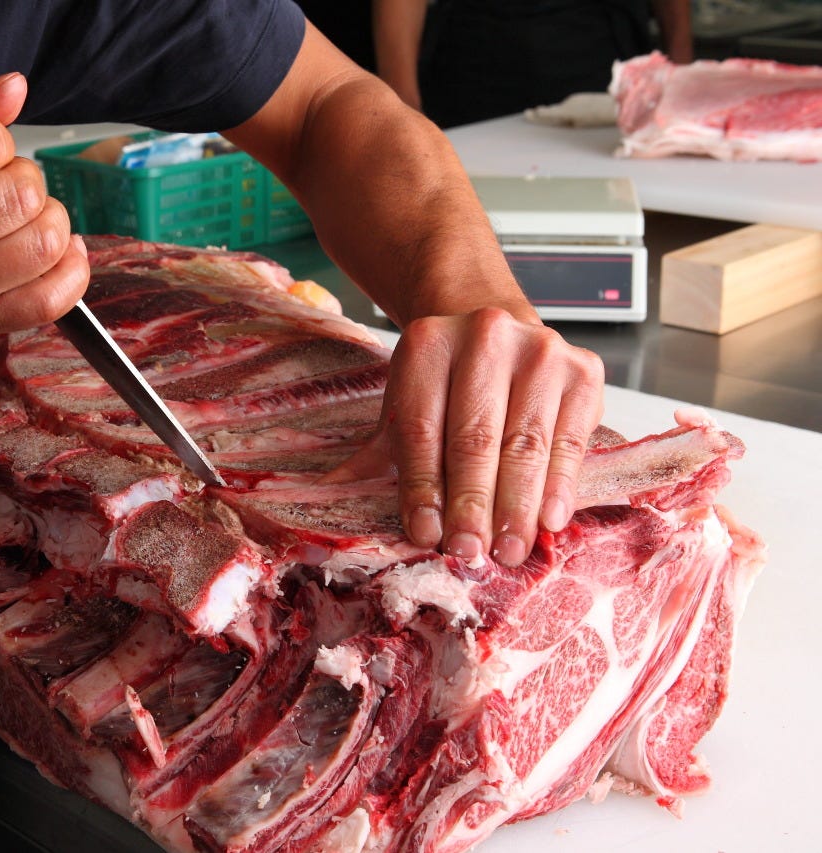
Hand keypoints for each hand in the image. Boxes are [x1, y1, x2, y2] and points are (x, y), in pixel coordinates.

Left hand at [326, 308, 603, 566]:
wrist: (499, 337)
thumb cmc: (445, 387)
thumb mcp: (402, 408)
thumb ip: (376, 453)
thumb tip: (325, 495)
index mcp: (426, 343)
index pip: (421, 427)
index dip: (423, 486)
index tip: (428, 535)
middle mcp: (484, 335)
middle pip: (475, 436)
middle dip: (472, 503)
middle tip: (470, 552)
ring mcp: (539, 349)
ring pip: (525, 442)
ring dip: (516, 505)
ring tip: (507, 550)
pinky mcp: (583, 370)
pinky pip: (570, 439)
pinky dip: (558, 485)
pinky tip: (547, 521)